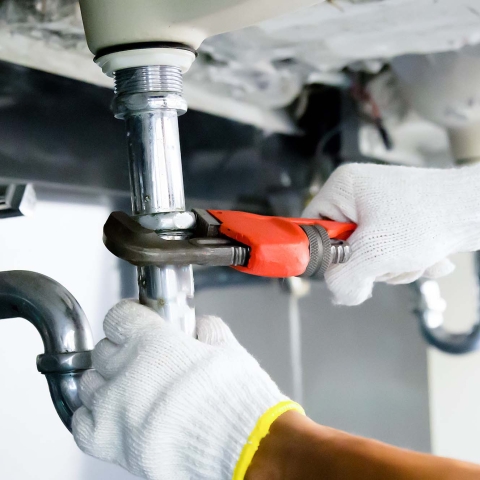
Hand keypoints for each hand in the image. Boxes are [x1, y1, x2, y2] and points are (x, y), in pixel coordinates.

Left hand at [72, 300, 286, 479]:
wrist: (239, 445)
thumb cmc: (233, 397)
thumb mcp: (227, 348)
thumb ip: (208, 330)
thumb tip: (201, 327)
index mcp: (151, 341)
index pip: (118, 316)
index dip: (128, 318)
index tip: (135, 322)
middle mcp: (125, 370)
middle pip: (103, 350)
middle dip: (120, 351)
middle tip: (140, 359)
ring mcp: (113, 407)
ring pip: (88, 382)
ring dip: (106, 382)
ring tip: (127, 389)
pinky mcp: (110, 442)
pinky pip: (81, 423)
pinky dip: (92, 417)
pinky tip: (110, 415)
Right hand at [304, 163, 479, 305]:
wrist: (479, 211)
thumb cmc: (433, 216)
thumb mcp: (376, 252)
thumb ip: (344, 278)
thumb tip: (338, 294)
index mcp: (342, 188)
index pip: (311, 229)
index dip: (327, 255)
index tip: (345, 266)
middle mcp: (357, 194)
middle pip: (341, 248)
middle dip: (370, 264)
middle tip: (390, 257)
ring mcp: (378, 207)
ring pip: (367, 256)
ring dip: (392, 266)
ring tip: (415, 253)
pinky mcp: (396, 220)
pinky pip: (386, 253)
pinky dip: (406, 261)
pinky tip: (426, 253)